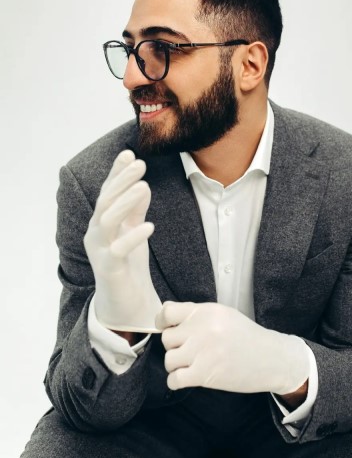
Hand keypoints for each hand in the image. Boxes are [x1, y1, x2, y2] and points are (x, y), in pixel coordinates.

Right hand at [83, 149, 162, 332]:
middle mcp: (96, 233)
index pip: (107, 192)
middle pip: (105, 201)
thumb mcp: (134, 232)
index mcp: (101, 222)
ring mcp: (100, 251)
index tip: (129, 153)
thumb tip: (142, 184)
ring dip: (125, 201)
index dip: (116, 172)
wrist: (125, 304)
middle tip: (140, 164)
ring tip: (144, 186)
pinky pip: (118, 250)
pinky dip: (133, 236)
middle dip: (121, 181)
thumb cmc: (129, 265)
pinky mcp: (109, 269)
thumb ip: (135, 210)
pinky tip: (149, 226)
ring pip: (107, 221)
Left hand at [156, 301, 309, 394]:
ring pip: (168, 360)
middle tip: (189, 351)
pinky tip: (188, 378)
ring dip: (177, 365)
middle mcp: (201, 328)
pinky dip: (177, 381)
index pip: (168, 312)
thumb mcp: (224, 316)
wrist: (272, 359)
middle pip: (167, 339)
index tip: (168, 329)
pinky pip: (174, 379)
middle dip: (175, 347)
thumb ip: (197, 315)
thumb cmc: (248, 337)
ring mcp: (201, 351)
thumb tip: (166, 313)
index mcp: (206, 311)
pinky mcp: (204, 374)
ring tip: (191, 365)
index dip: (163, 322)